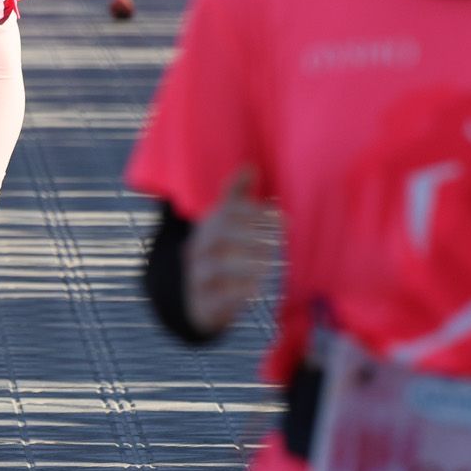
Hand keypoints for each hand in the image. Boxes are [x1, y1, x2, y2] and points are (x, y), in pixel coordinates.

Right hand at [185, 166, 272, 335]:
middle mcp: (197, 250)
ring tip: (270, 262)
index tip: (280, 215)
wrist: (189, 297)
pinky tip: (256, 288)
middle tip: (279, 237)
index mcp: (207, 229)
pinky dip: (236, 292)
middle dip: (250, 234)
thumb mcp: (222, 226)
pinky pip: (215, 298)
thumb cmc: (217, 255)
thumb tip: (250, 166)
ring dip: (245, 263)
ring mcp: (196, 277)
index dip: (250, 211)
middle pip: (217, 236)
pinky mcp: (202, 304)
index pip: (224, 213)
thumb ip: (236, 198)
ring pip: (214, 267)